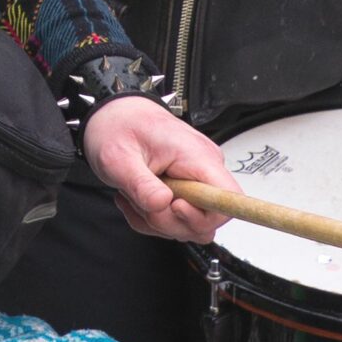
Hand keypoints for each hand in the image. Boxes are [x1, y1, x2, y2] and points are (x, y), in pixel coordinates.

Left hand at [82, 96, 230, 242]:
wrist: (114, 116)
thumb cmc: (119, 127)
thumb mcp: (119, 158)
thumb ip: (141, 184)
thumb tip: (161, 204)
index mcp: (197, 156)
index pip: (228, 199)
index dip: (203, 216)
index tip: (174, 206)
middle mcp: (204, 169)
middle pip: (205, 221)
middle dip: (168, 221)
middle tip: (141, 201)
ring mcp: (196, 181)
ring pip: (188, 224)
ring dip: (156, 219)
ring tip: (135, 195)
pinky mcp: (187, 190)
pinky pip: (177, 220)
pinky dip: (152, 216)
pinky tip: (137, 198)